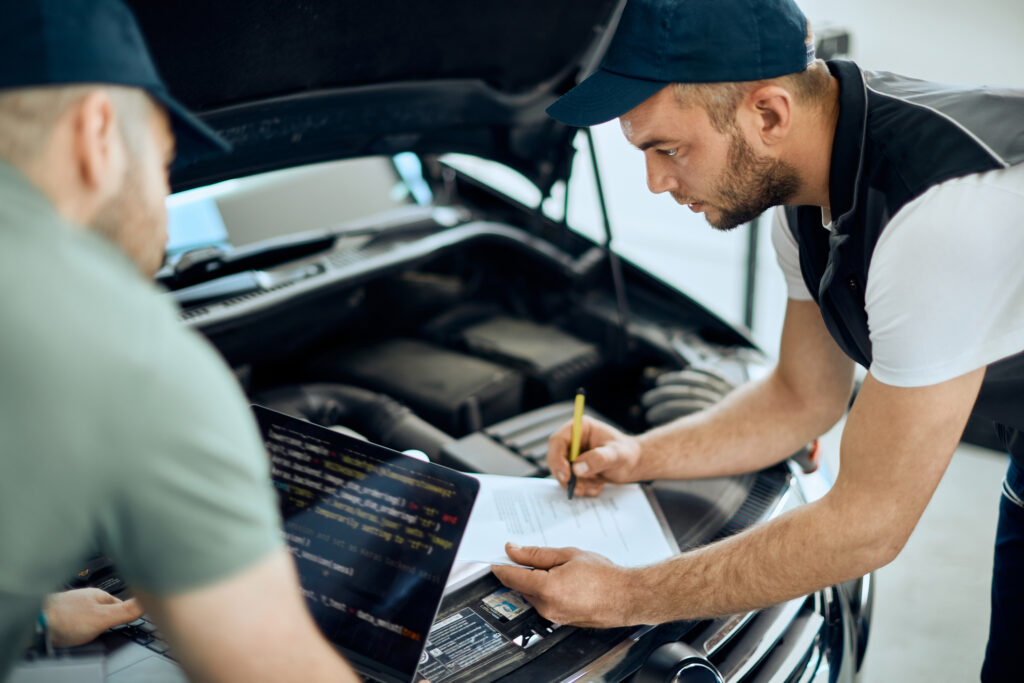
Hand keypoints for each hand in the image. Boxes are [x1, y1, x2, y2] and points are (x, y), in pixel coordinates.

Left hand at [44, 588, 143, 646]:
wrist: (34, 624)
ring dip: (92, 626)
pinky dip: (78, 629)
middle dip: (108, 622)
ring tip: (90, 635)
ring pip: (90, 617)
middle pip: (106, 611)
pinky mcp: (61, 617)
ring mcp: (73, 607)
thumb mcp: (102, 617)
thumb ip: (126, 611)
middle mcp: (86, 598)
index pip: (122, 604)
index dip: (127, 616)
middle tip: (106, 633)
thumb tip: (148, 602)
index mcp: (99, 595)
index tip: (130, 624)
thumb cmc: (64, 619)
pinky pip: (76, 623)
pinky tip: (75, 635)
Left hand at [490, 543, 638, 627]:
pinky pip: (545, 603)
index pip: (511, 577)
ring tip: (560, 568)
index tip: (498, 557)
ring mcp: (554, 617)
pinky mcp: (561, 620)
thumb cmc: (604, 577)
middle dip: (523, 570)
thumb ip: (537, 554)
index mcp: (546, 588)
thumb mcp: (568, 555)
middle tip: (536, 556)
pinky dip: (547, 591)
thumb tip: (515, 551)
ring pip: (533, 595)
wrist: (627, 597)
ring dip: (536, 581)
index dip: (501, 565)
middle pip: (521, 586)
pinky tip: (565, 581)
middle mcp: (547, 607)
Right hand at [547, 416, 641, 496]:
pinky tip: (598, 485)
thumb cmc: (627, 453)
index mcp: (580, 428)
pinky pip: (570, 482)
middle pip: (555, 458)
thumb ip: (599, 459)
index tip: (567, 476)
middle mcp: (572, 441)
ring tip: (597, 484)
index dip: (557, 459)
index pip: (558, 441)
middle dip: (566, 477)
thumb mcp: (617, 455)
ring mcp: (572, 456)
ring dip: (578, 484)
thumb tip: (577, 469)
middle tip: (579, 489)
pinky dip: (583, 488)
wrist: (633, 464)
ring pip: (562, 473)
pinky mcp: (574, 469)